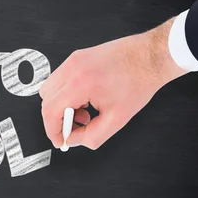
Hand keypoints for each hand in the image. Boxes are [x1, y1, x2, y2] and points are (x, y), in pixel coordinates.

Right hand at [39, 18, 186, 149]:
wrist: (151, 57)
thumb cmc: (139, 81)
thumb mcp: (117, 119)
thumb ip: (92, 136)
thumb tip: (74, 140)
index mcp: (80, 84)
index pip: (50, 111)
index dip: (52, 130)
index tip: (59, 140)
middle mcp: (72, 69)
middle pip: (46, 100)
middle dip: (57, 119)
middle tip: (75, 127)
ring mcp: (73, 60)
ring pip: (50, 89)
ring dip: (61, 105)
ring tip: (84, 111)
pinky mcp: (76, 57)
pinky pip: (59, 79)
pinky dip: (66, 93)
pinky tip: (85, 99)